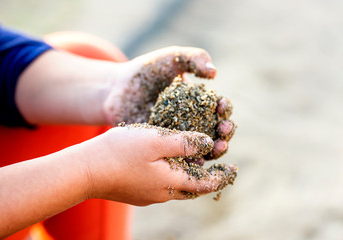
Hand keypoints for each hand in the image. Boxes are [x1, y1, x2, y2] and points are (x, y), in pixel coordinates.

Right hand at [84, 125, 236, 205]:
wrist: (83, 171)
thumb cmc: (119, 152)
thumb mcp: (156, 141)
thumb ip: (185, 142)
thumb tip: (209, 144)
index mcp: (172, 182)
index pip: (206, 183)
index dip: (222, 176)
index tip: (234, 169)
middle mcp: (163, 193)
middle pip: (194, 187)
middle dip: (209, 176)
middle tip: (219, 166)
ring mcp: (148, 194)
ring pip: (177, 185)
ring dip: (190, 174)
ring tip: (197, 162)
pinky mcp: (136, 191)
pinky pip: (161, 183)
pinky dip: (172, 173)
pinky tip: (168, 162)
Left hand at [103, 46, 234, 159]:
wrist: (116, 88)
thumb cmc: (147, 70)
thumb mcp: (173, 57)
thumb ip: (195, 58)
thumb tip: (214, 72)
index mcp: (201, 101)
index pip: (220, 107)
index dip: (224, 108)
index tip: (222, 106)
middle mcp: (194, 121)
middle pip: (217, 131)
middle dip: (225, 131)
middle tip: (225, 130)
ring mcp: (180, 136)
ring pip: (203, 147)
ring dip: (214, 150)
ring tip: (217, 147)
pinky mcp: (165, 148)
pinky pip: (181, 157)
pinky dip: (191, 161)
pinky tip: (195, 160)